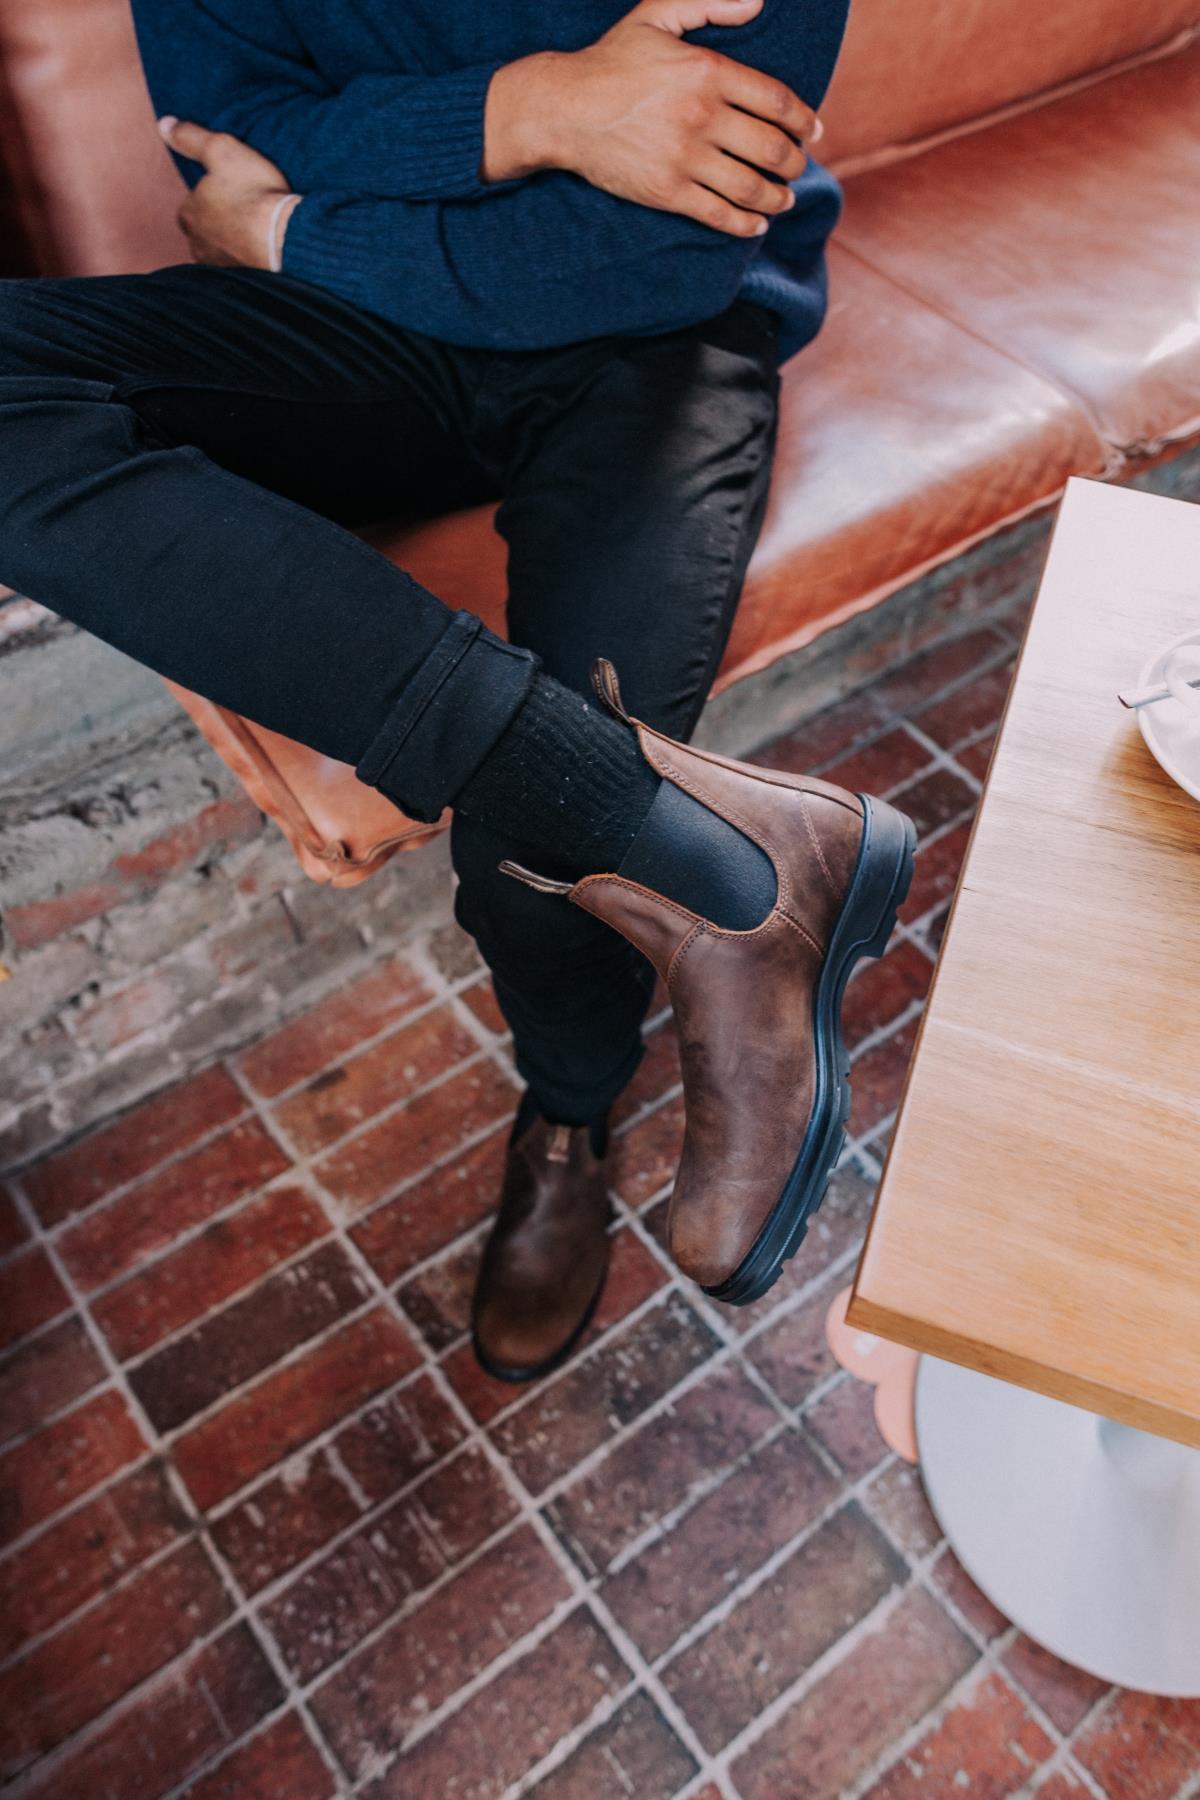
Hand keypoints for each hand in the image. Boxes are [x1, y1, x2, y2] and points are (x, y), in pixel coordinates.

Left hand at [159, 117, 299, 267]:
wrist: (284, 239)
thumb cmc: (253, 193)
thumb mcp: (221, 150)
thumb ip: (190, 137)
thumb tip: (164, 125)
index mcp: (188, 214)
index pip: (191, 203)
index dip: (211, 194)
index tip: (231, 189)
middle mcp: (198, 245)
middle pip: (205, 230)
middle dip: (220, 222)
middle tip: (245, 210)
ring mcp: (220, 267)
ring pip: (222, 250)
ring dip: (235, 243)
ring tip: (257, 231)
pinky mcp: (243, 282)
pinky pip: (242, 267)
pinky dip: (250, 259)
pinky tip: (264, 250)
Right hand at [483, 0, 819, 237]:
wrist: (563, 109)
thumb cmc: (611, 61)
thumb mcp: (656, 14)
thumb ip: (708, 3)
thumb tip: (759, 3)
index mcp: (707, 71)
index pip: (777, 101)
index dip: (804, 119)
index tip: (813, 131)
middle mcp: (702, 116)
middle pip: (772, 148)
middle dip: (794, 162)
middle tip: (797, 165)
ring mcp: (685, 158)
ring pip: (751, 186)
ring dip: (777, 196)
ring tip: (783, 197)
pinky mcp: (667, 191)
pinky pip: (719, 214)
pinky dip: (746, 223)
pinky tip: (757, 224)